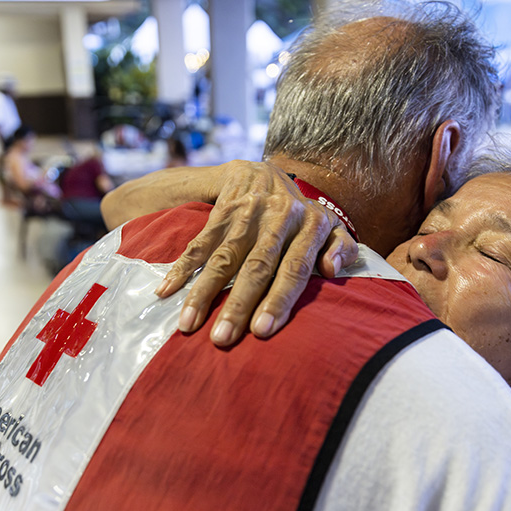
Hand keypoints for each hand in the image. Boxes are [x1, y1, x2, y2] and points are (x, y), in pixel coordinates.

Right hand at [155, 160, 358, 345]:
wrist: (261, 172)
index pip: (294, 268)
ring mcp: (247, 212)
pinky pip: (199, 242)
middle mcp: (279, 216)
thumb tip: (332, 271)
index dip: (278, 299)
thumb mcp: (329, 227)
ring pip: (224, 257)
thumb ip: (343, 247)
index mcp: (309, 224)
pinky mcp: (221, 210)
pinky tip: (167, 291)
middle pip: (256, 266)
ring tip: (188, 324)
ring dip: (203, 292)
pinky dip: (182, 268)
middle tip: (222, 339)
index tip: (262, 331)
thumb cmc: (300, 216)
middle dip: (238, 304)